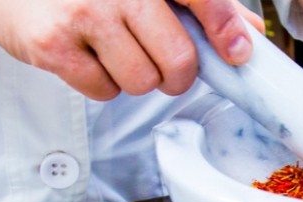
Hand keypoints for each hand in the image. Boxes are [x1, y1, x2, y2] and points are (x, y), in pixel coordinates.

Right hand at [0, 0, 264, 99]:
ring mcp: (85, 12)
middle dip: (177, 75)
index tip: (237, 53)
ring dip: (135, 79)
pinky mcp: (54, 44)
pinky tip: (87, 56)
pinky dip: (102, 84)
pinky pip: (105, 91)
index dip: (224, 28)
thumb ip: (196, 5)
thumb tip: (247, 32)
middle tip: (163, 65)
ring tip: (114, 51)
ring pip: (143, 82)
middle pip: (178, 60)